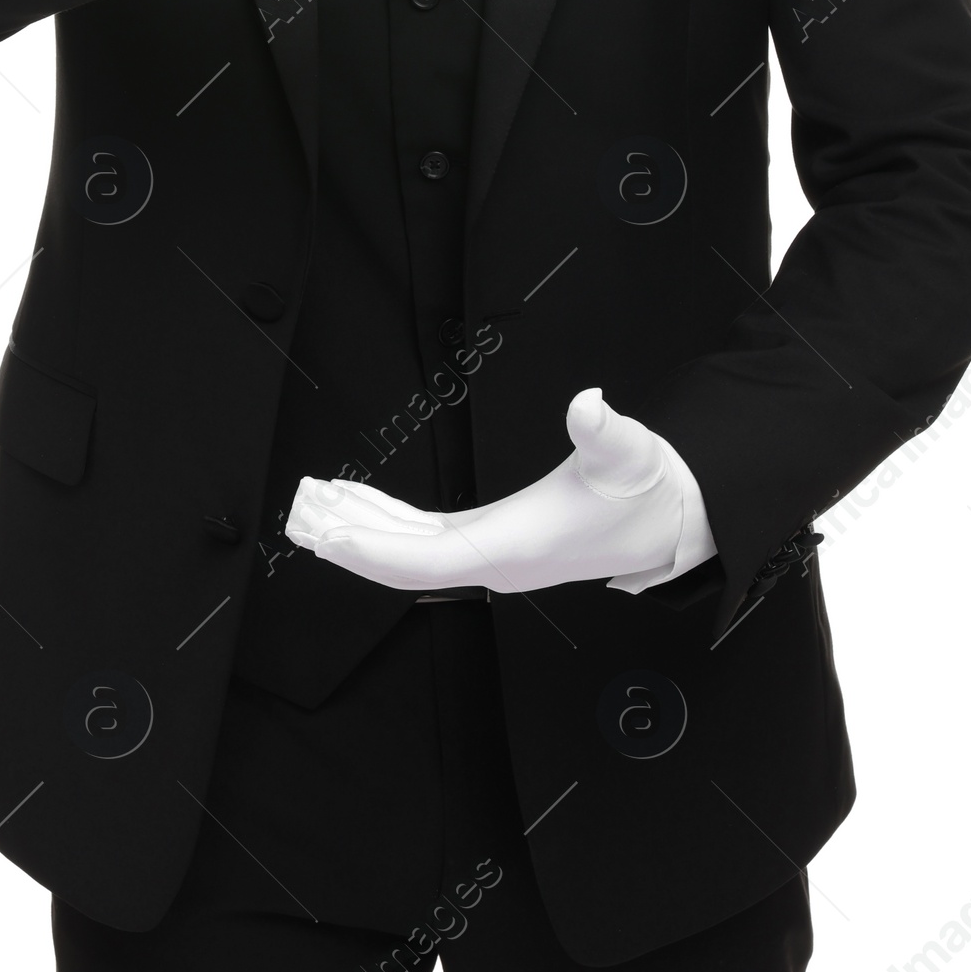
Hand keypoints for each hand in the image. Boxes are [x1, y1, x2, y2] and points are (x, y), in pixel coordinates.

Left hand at [285, 388, 690, 593]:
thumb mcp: (629, 452)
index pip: (428, 560)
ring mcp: (491, 556)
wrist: (670, 521)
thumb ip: (606, 431)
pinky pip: (426, 542)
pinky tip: (361, 507)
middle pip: (405, 565)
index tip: (332, 534)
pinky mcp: (493, 542)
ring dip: (361, 532)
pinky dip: (388, 526)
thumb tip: (590, 406)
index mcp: (515, 546)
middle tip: (301, 519)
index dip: (377, 549)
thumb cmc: (644, 489)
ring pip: (409, 555)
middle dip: (351, 544)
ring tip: (315, 509)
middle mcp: (495, 562)